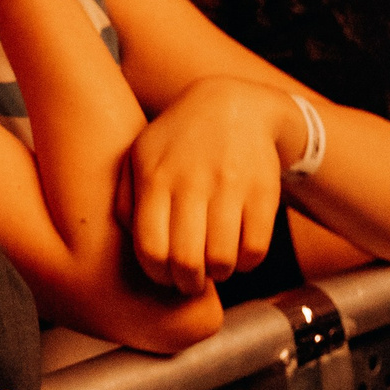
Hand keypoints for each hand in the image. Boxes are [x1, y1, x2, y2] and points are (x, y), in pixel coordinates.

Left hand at [119, 78, 297, 293]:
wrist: (234, 106)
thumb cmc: (177, 140)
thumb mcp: (140, 156)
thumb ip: (126, 199)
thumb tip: (131, 242)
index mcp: (154, 177)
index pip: (151, 248)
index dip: (157, 274)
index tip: (163, 275)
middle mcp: (191, 182)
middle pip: (187, 261)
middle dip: (187, 283)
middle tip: (189, 280)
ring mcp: (230, 187)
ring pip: (223, 260)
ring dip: (217, 274)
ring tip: (213, 266)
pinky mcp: (264, 191)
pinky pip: (256, 249)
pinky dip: (245, 263)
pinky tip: (237, 253)